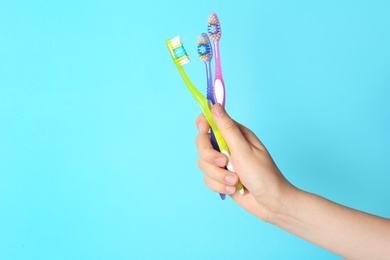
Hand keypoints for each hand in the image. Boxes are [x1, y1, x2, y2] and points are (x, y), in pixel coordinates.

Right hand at [195, 103, 296, 221]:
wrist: (271, 203)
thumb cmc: (263, 175)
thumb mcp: (244, 149)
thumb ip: (227, 128)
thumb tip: (215, 106)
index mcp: (235, 133)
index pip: (210, 120)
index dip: (203, 123)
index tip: (203, 130)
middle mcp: (227, 145)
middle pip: (201, 143)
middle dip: (210, 156)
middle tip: (224, 162)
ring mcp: (223, 162)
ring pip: (203, 163)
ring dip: (218, 175)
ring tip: (235, 181)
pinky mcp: (220, 177)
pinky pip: (207, 179)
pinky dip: (219, 186)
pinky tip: (234, 189)